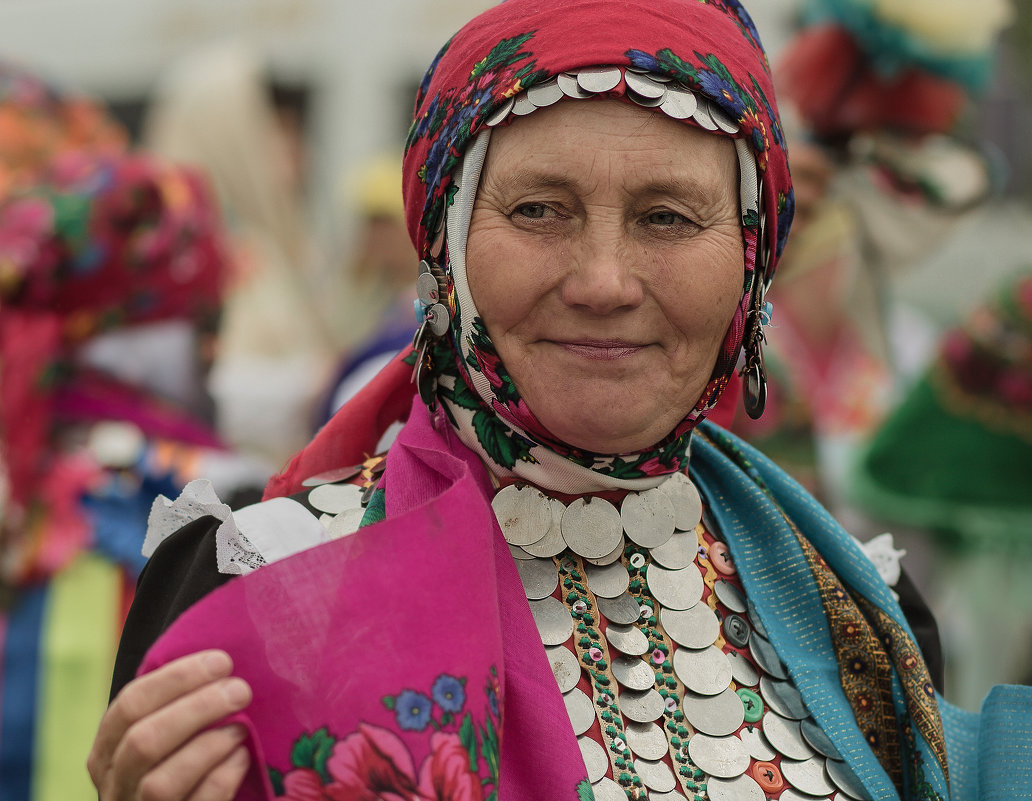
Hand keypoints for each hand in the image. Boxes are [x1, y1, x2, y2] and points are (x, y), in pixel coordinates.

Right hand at [88, 650, 252, 800]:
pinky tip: (242, 757)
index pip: (130, 703)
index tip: (221, 661)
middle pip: (143, 740)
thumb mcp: (163, 733)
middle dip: (197, 709)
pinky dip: (221, 778)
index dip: (176, 678)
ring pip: (160, 782)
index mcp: (107, 750)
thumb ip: (174, 706)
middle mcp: (115, 784)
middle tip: (240, 690)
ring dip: (207, 746)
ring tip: (241, 727)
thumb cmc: (177, 764)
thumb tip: (216, 662)